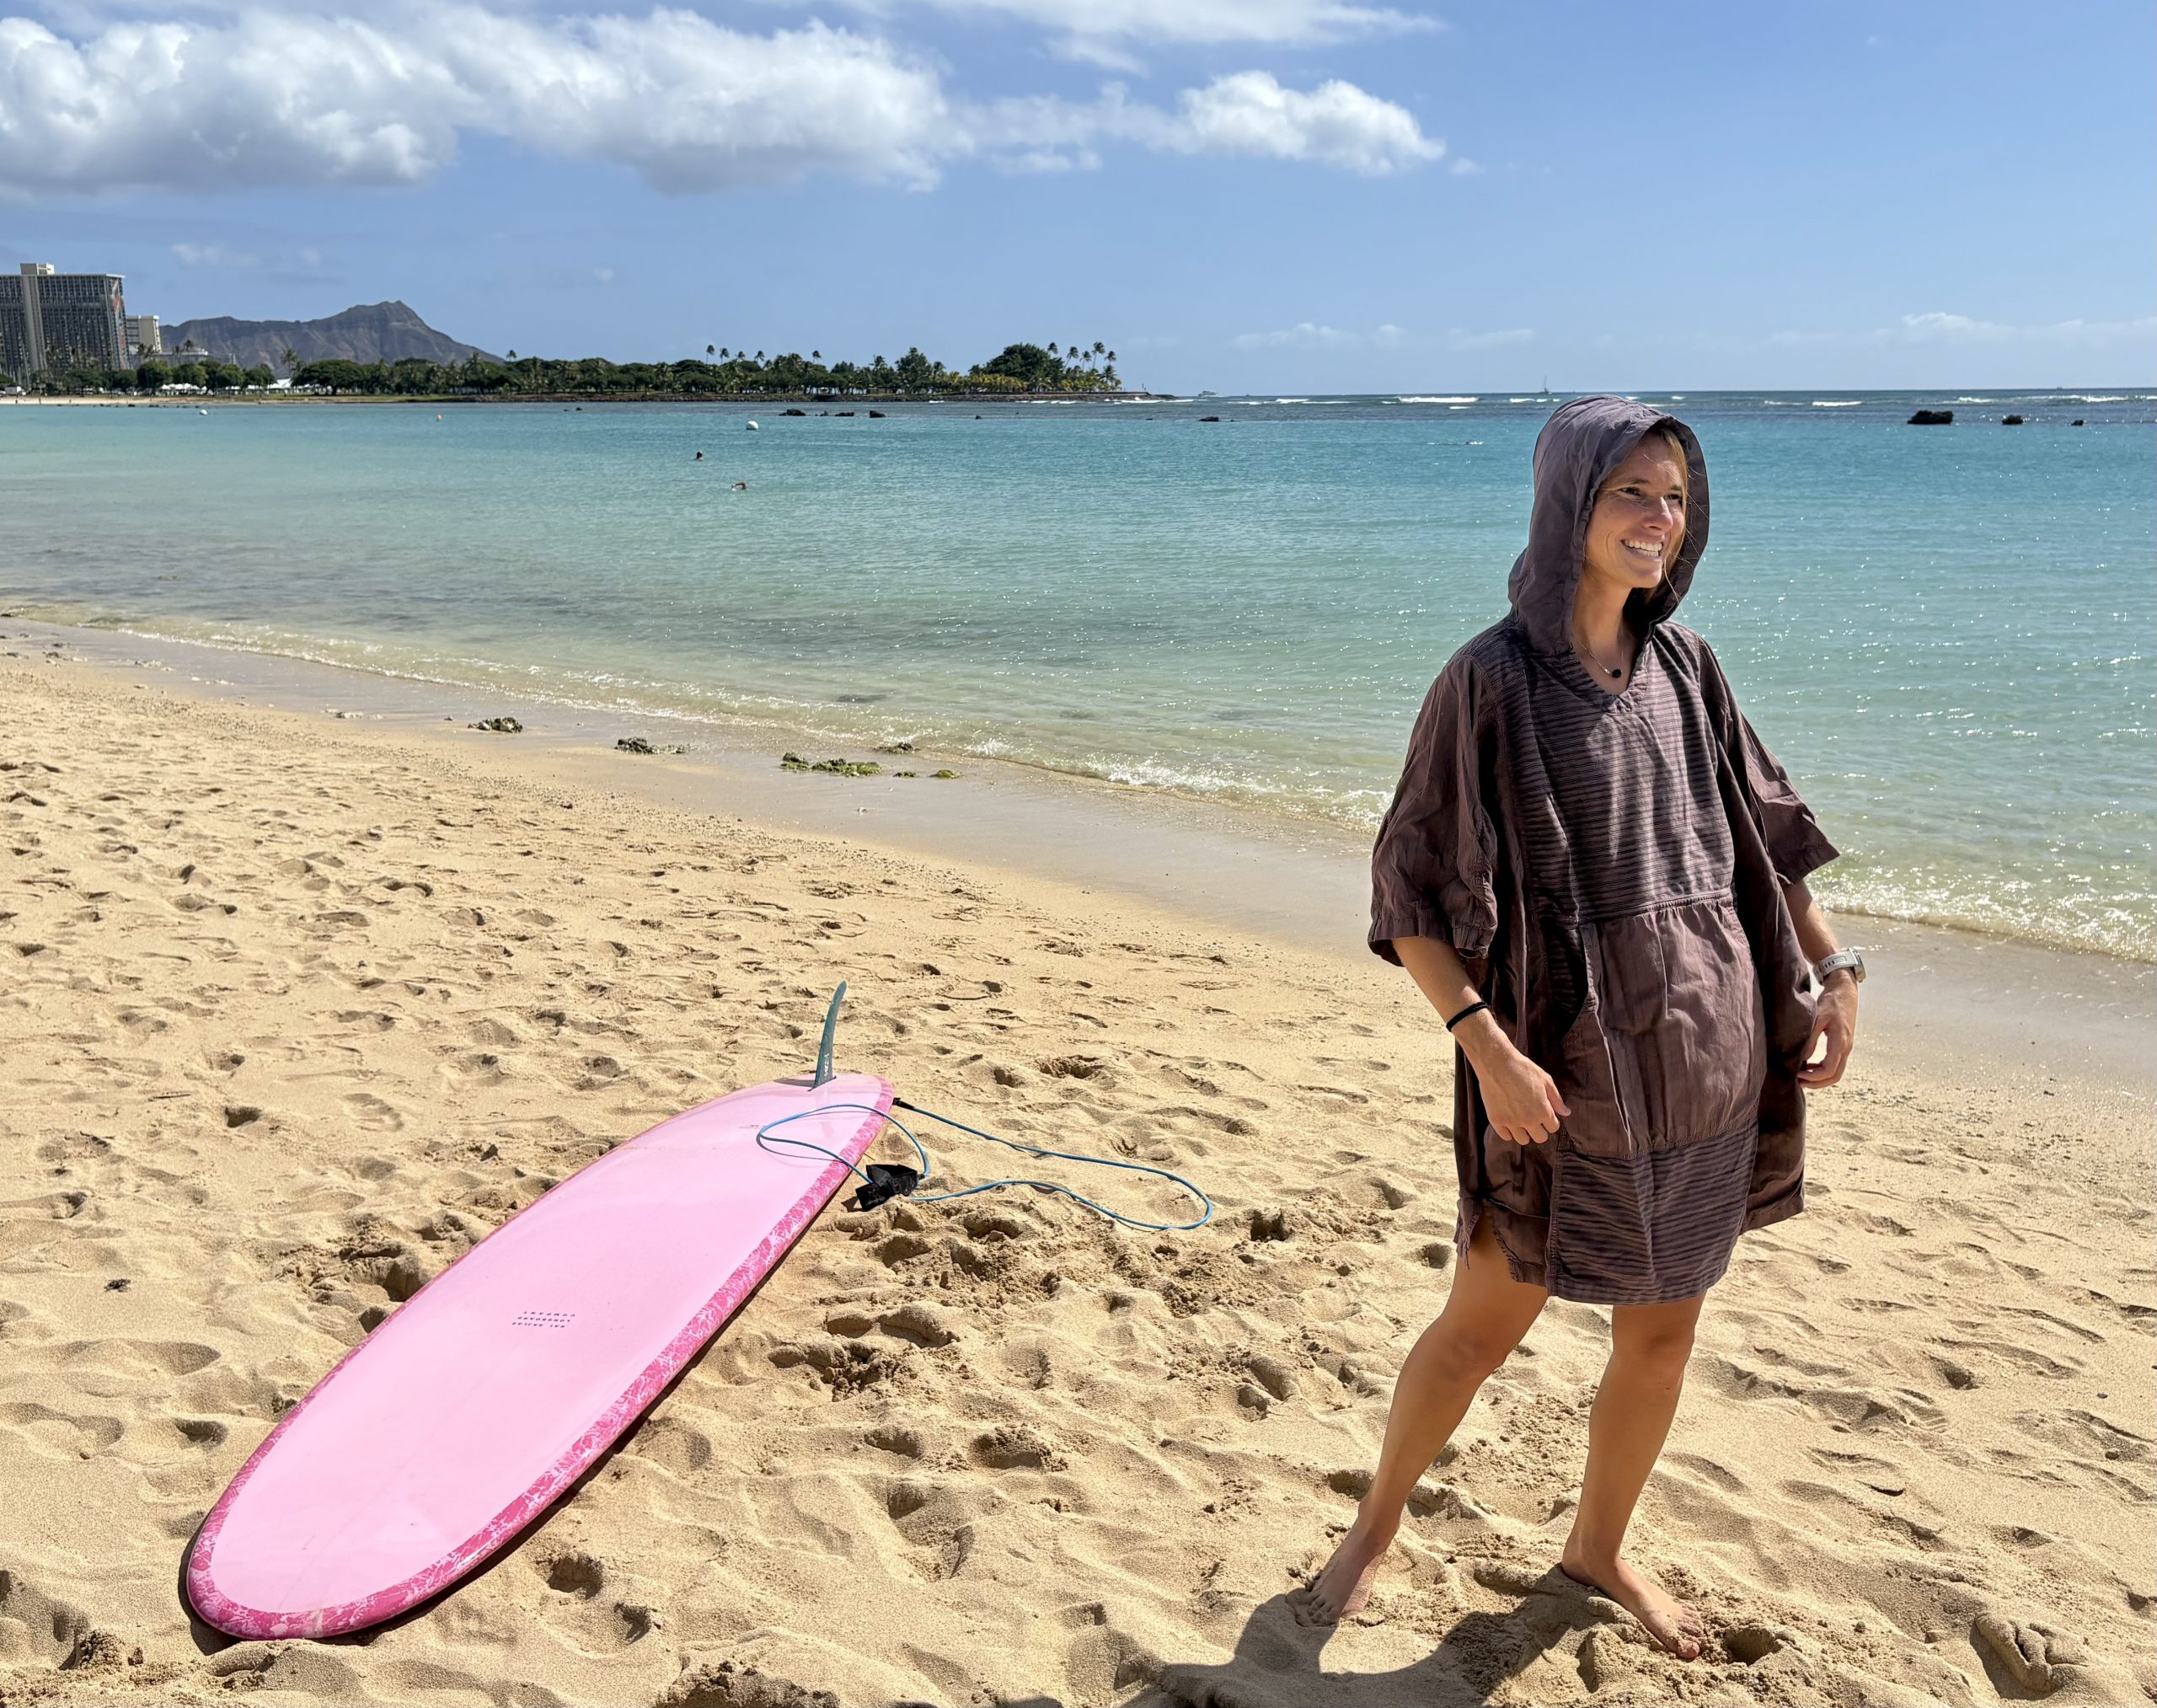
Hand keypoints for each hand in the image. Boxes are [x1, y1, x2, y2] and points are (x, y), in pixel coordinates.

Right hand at [1458, 1015, 1569, 1144]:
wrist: (1496, 1063)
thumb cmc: (1523, 1069)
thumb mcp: (1545, 1080)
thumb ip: (1556, 1099)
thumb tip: (1566, 1113)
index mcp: (1543, 1111)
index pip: (1553, 1128)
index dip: (1550, 1120)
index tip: (1544, 1112)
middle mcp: (1528, 1120)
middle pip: (1540, 1138)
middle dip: (1540, 1129)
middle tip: (1533, 1117)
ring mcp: (1511, 1122)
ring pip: (1523, 1140)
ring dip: (1524, 1132)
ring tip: (1521, 1120)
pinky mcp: (1496, 1120)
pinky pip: (1505, 1136)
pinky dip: (1508, 1131)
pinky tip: (1509, 1119)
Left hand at [1797, 971, 1858, 1086]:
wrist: (1845, 992)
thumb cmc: (1831, 1003)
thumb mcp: (1818, 1018)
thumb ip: (1811, 1039)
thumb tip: (1802, 1059)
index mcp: (1840, 1042)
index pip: (1829, 1069)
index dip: (1813, 1077)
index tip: (1797, 1074)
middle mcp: (1846, 1048)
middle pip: (1835, 1076)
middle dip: (1817, 1083)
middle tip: (1798, 1082)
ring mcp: (1846, 1047)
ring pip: (1836, 1072)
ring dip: (1820, 1078)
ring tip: (1802, 1076)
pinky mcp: (1843, 1045)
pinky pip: (1836, 1064)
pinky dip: (1823, 1070)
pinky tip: (1809, 1066)